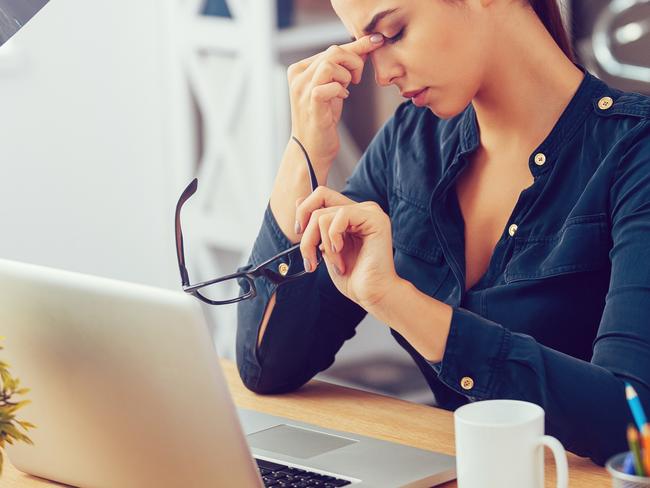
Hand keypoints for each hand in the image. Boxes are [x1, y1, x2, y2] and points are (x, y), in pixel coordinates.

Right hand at [287, 34, 383, 175]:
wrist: (312, 149)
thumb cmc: (323, 118)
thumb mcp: (333, 87)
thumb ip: (343, 67)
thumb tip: (366, 46)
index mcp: (299, 69)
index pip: (331, 49)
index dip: (356, 48)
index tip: (376, 42)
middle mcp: (297, 76)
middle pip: (333, 52)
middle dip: (354, 63)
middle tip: (356, 80)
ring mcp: (302, 89)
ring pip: (331, 63)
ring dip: (346, 76)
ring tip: (346, 89)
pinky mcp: (311, 102)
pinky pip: (331, 85)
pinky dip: (341, 90)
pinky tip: (342, 98)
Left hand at [295, 186, 398, 308]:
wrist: (372, 294)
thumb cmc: (353, 277)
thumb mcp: (325, 248)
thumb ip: (316, 226)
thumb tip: (298, 202)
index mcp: (350, 215)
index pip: (320, 196)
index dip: (303, 212)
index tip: (299, 234)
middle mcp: (360, 209)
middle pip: (319, 200)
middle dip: (307, 233)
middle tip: (310, 256)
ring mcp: (369, 212)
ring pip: (324, 214)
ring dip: (321, 244)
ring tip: (334, 262)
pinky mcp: (375, 218)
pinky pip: (341, 215)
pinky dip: (333, 239)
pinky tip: (341, 252)